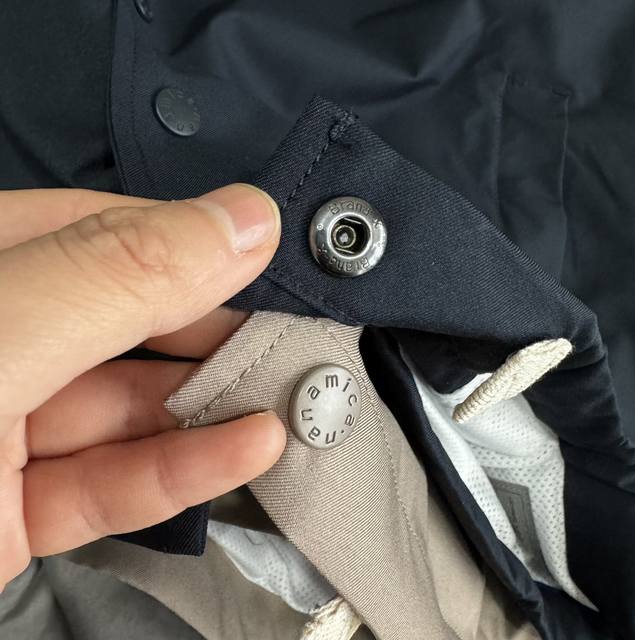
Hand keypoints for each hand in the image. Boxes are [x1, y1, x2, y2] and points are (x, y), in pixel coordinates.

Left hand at [0, 184, 285, 588]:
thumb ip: (117, 275)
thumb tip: (235, 222)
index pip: (93, 227)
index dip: (183, 237)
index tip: (264, 251)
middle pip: (122, 318)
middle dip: (212, 330)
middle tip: (287, 339)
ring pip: (127, 403)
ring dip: (213, 404)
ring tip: (287, 397)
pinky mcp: (9, 514)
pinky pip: (112, 478)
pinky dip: (186, 465)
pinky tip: (247, 446)